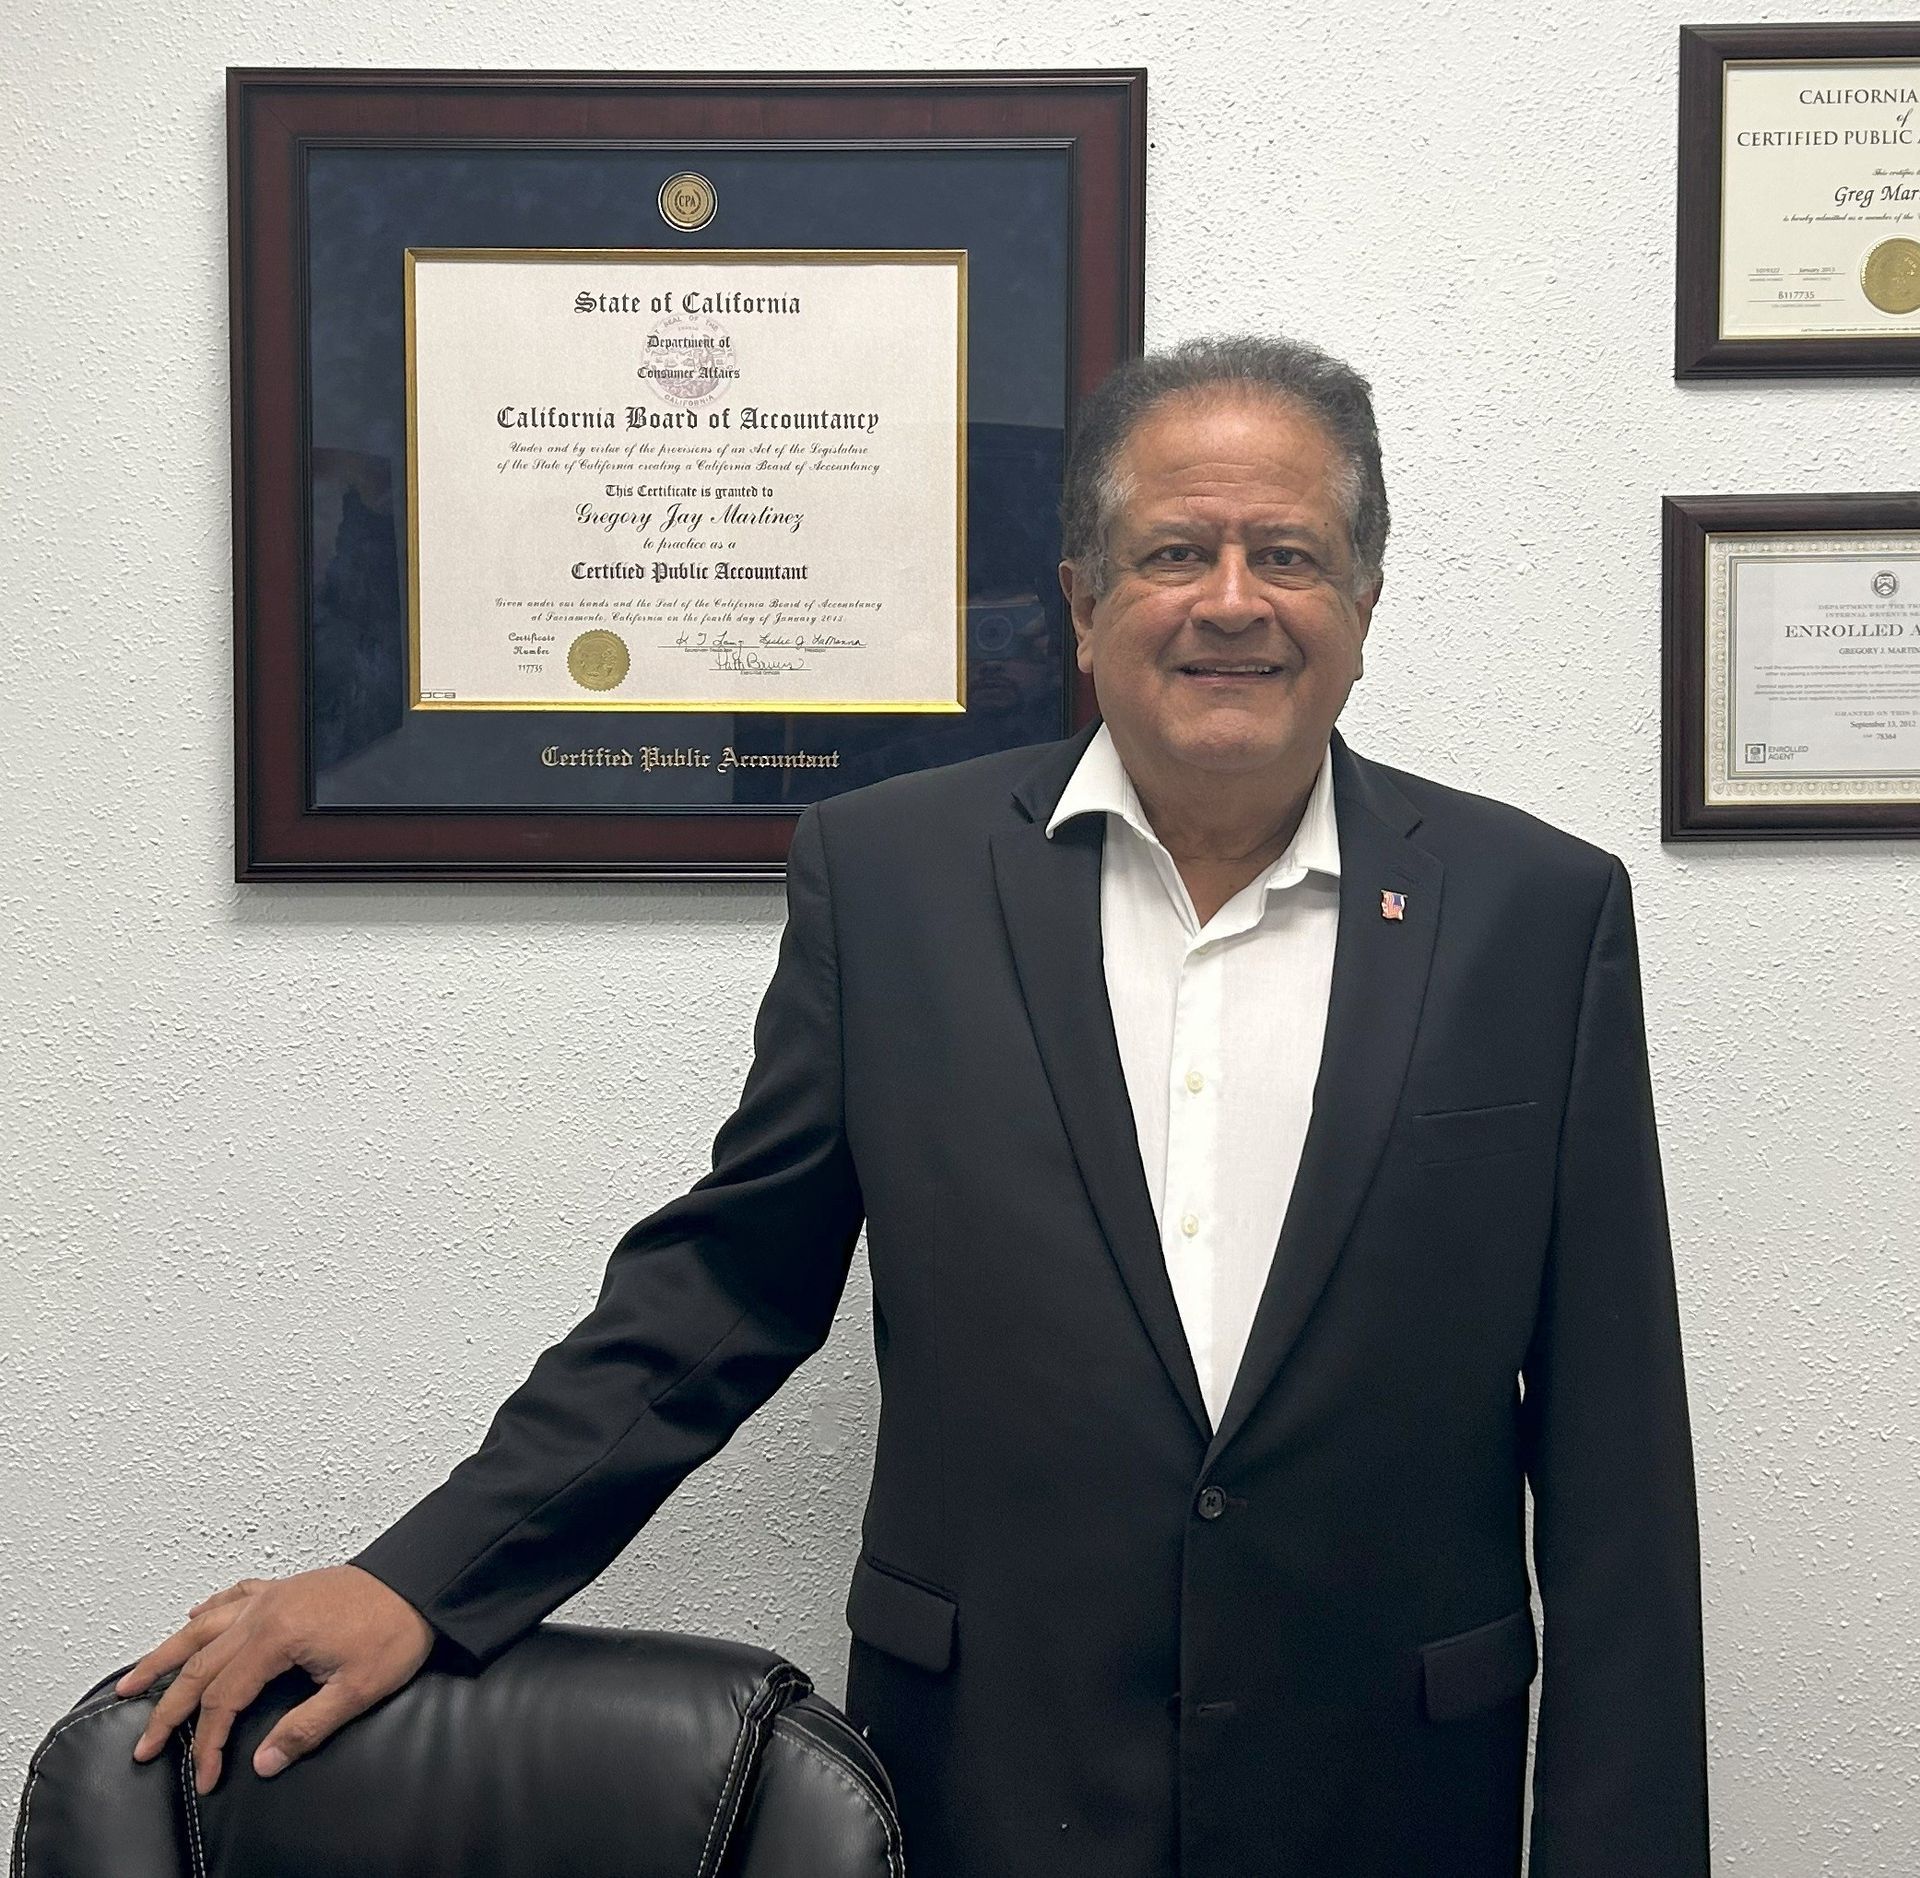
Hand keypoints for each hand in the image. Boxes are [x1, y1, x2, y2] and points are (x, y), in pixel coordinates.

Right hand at [116, 1564, 434, 1795]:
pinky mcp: (287, 1588)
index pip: (224, 1699)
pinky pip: (234, 1596)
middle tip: (144, 1745)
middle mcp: (264, 1612)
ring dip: (166, 1654)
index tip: (204, 1776)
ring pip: (203, 1627)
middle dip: (168, 1709)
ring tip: (133, 1681)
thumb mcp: (356, 1689)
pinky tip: (192, 1616)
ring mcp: (272, 1596)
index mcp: (276, 1636)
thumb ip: (306, 1728)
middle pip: (200, 1664)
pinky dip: (208, 1609)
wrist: (423, 1582)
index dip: (208, 1743)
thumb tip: (263, 1763)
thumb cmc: (395, 1631)